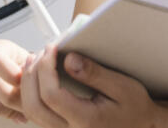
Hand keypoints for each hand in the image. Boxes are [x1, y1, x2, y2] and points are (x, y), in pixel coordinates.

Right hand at [0, 39, 31, 123]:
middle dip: (18, 102)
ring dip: (7, 111)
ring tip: (14, 107)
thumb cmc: (19, 70)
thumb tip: (28, 89)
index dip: (10, 72)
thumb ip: (29, 75)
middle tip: (28, 106)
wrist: (7, 76)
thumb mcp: (28, 66)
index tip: (21, 82)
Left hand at [19, 43, 162, 127]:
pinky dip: (31, 93)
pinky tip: (38, 77)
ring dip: (27, 84)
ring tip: (35, 61)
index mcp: (85, 120)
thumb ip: (95, 74)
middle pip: (34, 105)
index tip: (52, 48)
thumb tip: (69, 60)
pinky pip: (36, 113)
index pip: (51, 95)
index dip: (46, 68)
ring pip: (31, 112)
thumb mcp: (122, 86)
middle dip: (32, 74)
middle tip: (42, 52)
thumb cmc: (134, 107)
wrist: (139, 125)